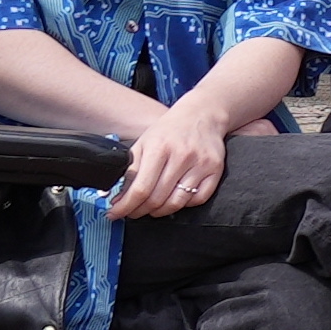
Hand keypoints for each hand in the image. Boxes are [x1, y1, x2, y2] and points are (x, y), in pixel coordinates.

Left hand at [112, 96, 233, 218]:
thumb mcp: (144, 143)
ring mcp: (201, 164)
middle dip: (139, 210)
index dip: (125, 206)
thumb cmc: (169, 131)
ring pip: (177, 202)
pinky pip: (197, 199)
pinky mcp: (215, 170)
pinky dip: (183, 204)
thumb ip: (130, 170)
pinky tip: (174, 198)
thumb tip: (117, 197)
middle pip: (157, 199)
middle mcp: (182, 156)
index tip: (115, 214)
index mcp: (159, 148)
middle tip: (132, 212)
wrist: (202, 115)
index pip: (140, 188)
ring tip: (151, 208)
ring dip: (160, 211)